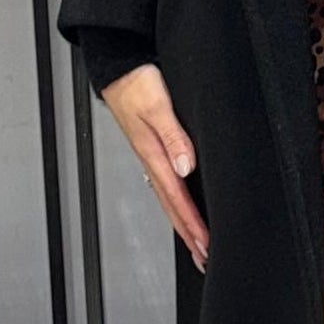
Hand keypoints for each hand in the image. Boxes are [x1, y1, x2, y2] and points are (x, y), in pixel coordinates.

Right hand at [100, 62, 207, 268]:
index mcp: (154, 153)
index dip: (193, 224)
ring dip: (183, 223)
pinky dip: (177, 203)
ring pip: (169, 198)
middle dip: (188, 234)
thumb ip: (174, 137)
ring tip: (197, 244)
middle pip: (172, 206)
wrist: (118, 65)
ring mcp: (150, 155)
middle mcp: (152, 159)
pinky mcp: (152, 147)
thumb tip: (187, 167)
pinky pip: (166, 184)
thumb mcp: (158, 105)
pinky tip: (183, 207)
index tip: (205, 245)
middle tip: (203, 258)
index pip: (178, 198)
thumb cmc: (135, 82)